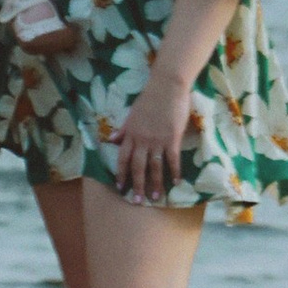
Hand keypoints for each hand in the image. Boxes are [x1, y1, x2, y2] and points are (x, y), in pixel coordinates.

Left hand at [115, 66, 193, 202]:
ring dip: (155, 183)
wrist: (166, 86)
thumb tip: (111, 140)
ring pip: (154, 166)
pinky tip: (176, 182)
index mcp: (131, 134)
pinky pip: (172, 159)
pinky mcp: (172, 138)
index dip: (121, 174)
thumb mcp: (132, 114)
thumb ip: (123, 129)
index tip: (120, 187)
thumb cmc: (149, 98)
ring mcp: (157, 140)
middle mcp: (142, 140)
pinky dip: (174, 171)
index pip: (123, 159)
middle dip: (136, 185)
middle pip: (138, 167)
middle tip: (137, 201)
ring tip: (156, 197)